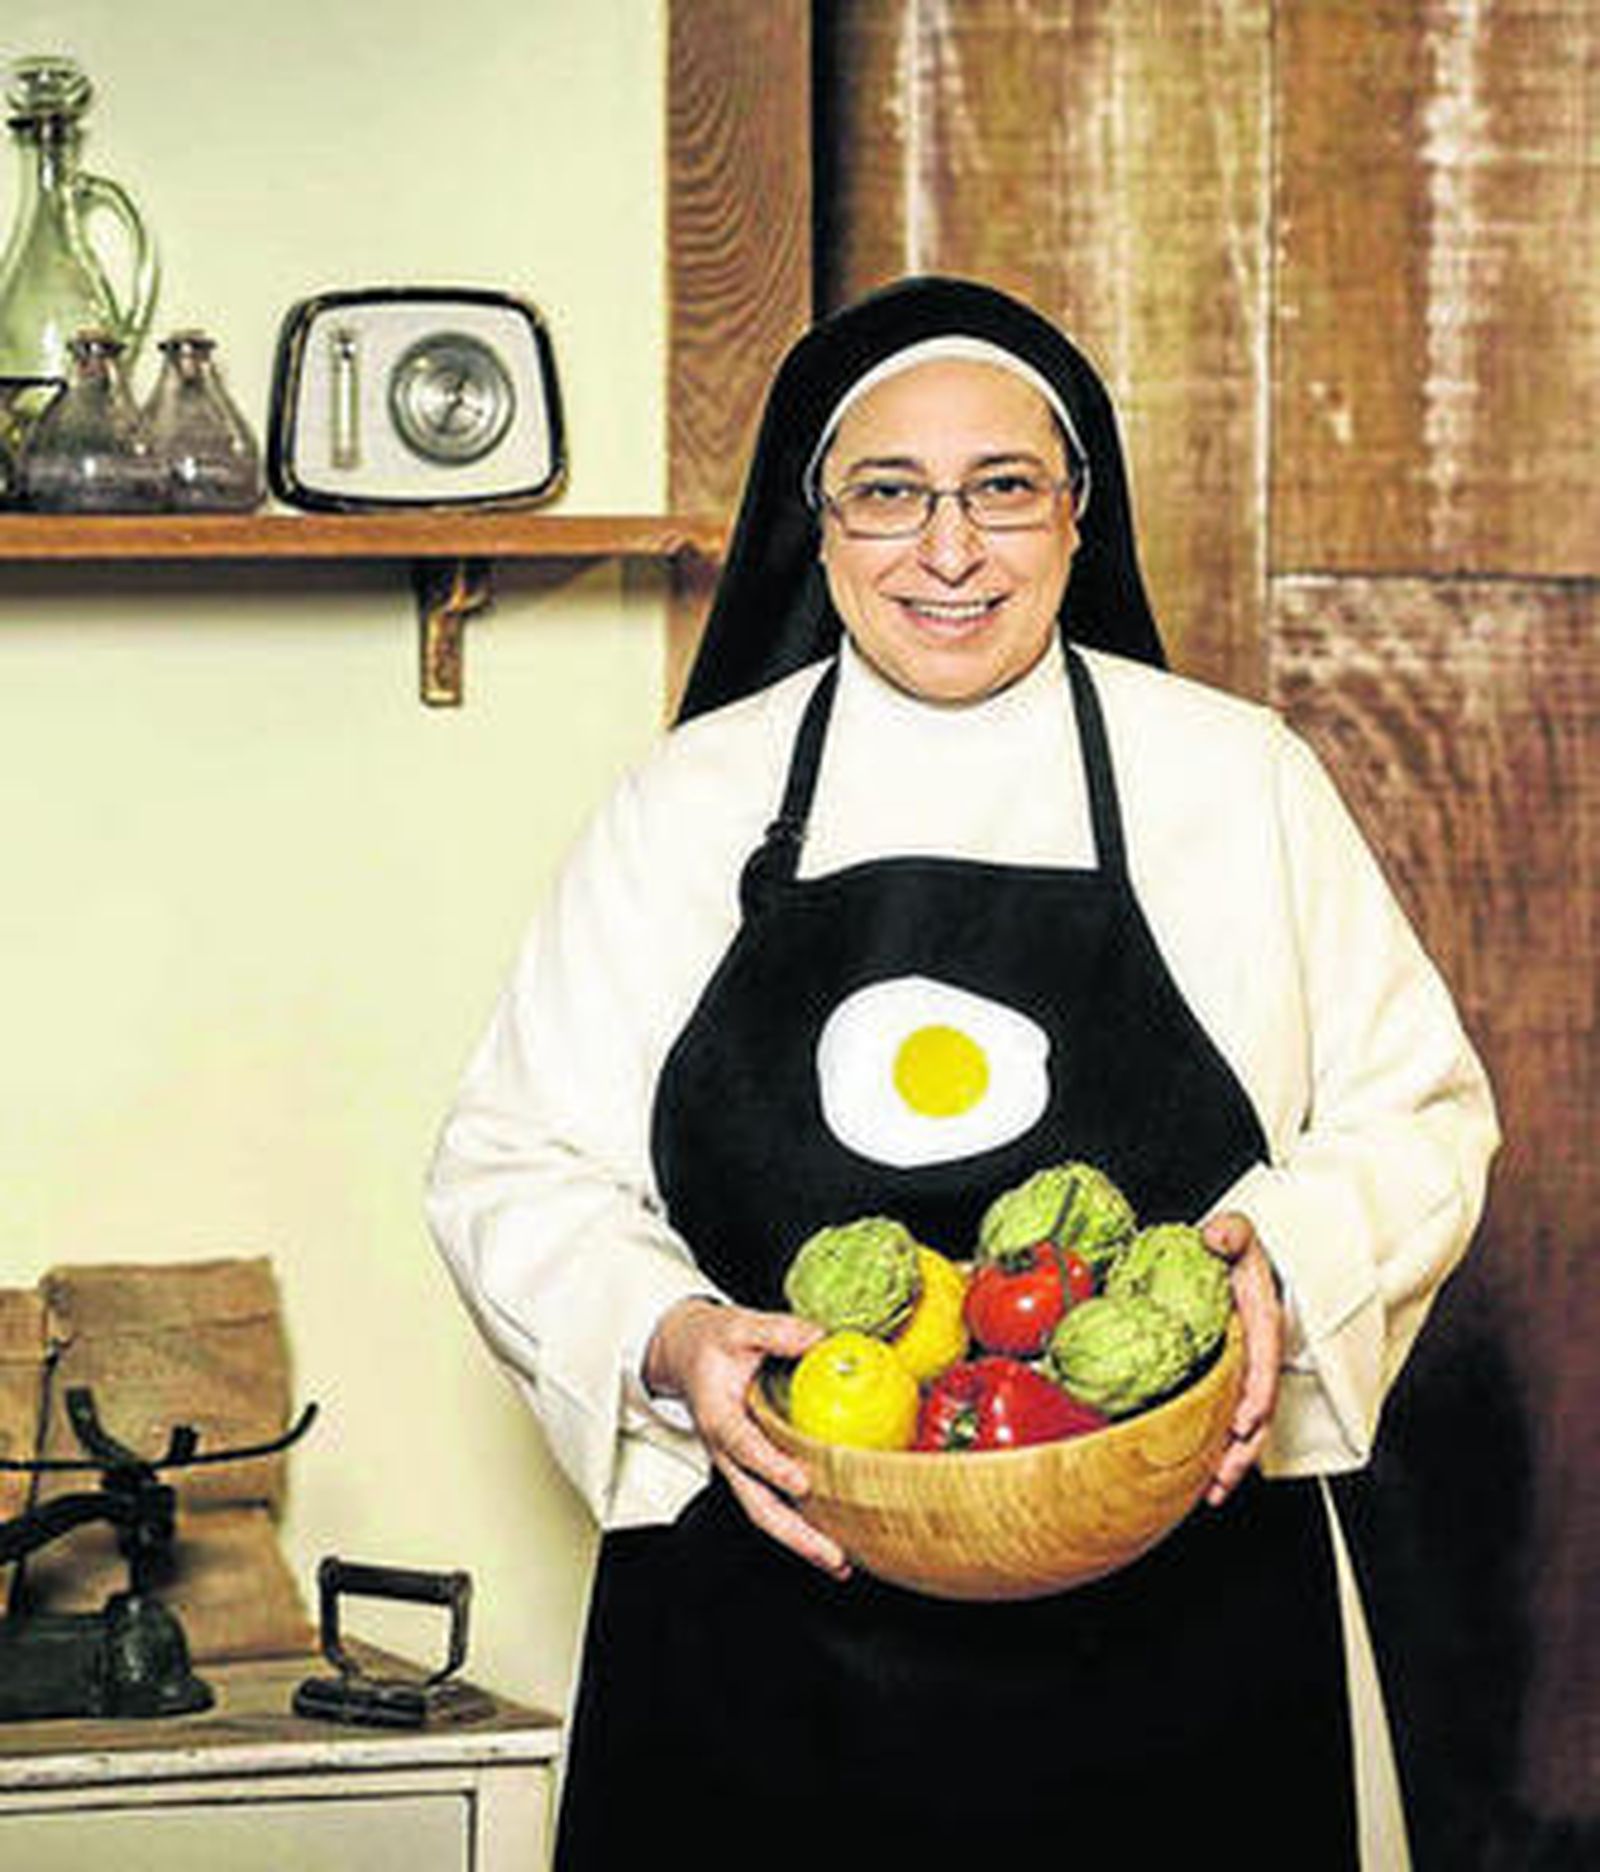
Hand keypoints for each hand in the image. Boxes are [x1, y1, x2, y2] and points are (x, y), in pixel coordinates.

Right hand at [643, 1297, 851, 1578]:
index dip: (770, 1465)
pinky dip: (800, 1525)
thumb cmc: (709, 1342)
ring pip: (764, 1511)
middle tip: (831, 1553)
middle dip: (794, 1534)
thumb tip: (820, 1338)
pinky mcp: (749, 1467)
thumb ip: (777, 1332)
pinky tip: (832, 1536)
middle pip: (756, 1503)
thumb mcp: (739, 1325)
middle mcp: (725, 1450)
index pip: (743, 1446)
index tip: (800, 1480)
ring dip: (800, 1541)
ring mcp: (737, 1464)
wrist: (683, 1352)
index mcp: (718, 1416)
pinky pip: (772, 1502)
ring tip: (839, 1562)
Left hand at [1200, 1212, 1282, 1506]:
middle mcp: (1257, 1357)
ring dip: (1230, 1462)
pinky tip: (1195, 1480)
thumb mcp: (1235, 1234)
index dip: (1257, 1393)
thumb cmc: (1234, 1251)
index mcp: (1262, 1323)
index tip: (1245, 1422)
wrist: (1233, 1260)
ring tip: (1209, 1495)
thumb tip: (1218, 1233)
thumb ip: (1231, 1232)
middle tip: (1220, 1480)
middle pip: (1259, 1411)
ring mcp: (1244, 1376)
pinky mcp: (1228, 1386)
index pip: (1264, 1361)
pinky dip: (1214, 1451)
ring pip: (1244, 1428)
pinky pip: (1224, 1422)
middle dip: (1243, 1449)